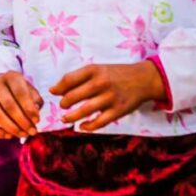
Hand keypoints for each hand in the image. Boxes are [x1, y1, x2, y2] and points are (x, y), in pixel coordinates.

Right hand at [0, 71, 41, 138]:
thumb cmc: (18, 91)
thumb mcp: (29, 90)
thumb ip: (35, 100)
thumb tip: (34, 115)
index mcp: (10, 77)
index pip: (20, 92)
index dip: (29, 108)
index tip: (36, 120)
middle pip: (8, 105)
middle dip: (22, 121)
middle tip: (32, 131)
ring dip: (12, 128)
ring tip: (23, 134)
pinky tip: (9, 135)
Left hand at [50, 61, 166, 131]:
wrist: (143, 79)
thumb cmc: (115, 74)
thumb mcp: (97, 69)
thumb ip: (78, 77)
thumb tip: (55, 89)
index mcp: (94, 70)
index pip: (69, 79)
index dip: (58, 87)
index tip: (53, 92)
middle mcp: (101, 83)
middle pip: (74, 95)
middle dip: (64, 103)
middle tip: (62, 106)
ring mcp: (110, 97)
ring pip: (85, 110)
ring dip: (72, 116)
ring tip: (65, 118)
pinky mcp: (118, 111)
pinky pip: (100, 122)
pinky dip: (88, 126)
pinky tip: (82, 126)